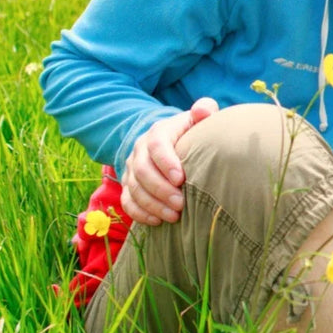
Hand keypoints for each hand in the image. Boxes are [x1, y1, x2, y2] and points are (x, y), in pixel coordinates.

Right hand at [121, 97, 219, 224]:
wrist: (173, 143)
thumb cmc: (192, 133)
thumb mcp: (198, 120)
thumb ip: (204, 110)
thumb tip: (203, 110)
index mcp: (158, 132)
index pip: (156, 144)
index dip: (166, 162)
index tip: (180, 179)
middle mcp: (140, 150)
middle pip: (143, 171)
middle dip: (161, 189)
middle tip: (181, 204)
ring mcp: (132, 169)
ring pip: (134, 189)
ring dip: (153, 205)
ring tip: (174, 216)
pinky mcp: (129, 185)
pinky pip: (127, 202)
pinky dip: (140, 214)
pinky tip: (158, 222)